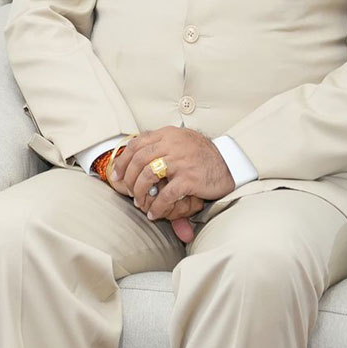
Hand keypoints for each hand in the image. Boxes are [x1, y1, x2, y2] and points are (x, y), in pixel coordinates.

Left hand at [115, 128, 233, 224]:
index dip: (122, 160)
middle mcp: (173, 144)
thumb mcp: (181, 142)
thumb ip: (160, 146)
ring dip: (139, 193)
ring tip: (140, 203)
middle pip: (138, 160)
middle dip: (128, 179)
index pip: (136, 144)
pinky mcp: (189, 179)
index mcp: (168, 134)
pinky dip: (157, 207)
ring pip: (147, 176)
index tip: (116, 175)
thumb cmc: (202, 156)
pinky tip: (154, 213)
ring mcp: (181, 161)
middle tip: (127, 191)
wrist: (230, 164)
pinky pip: (166, 195)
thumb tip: (132, 160)